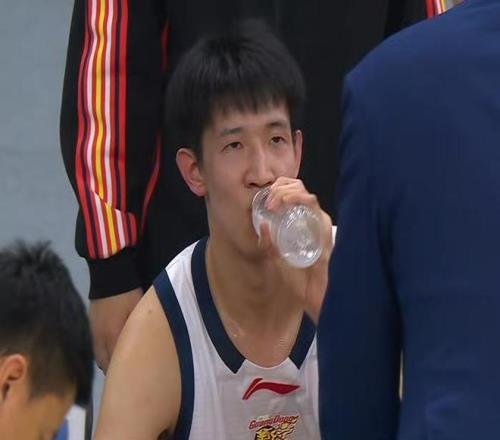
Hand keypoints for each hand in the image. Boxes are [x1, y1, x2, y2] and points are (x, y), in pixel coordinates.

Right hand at [90, 288, 142, 372]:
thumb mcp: (138, 311)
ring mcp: (94, 331)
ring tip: (123, 363)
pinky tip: (114, 349)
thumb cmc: (127, 294)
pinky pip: (97, 346)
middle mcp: (100, 338)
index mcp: (112, 336)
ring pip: (99, 356)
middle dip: (115, 371)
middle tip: (129, 373)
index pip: (115, 363)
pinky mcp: (92, 324)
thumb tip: (145, 345)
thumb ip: (138, 330)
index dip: (123, 373)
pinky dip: (105, 351)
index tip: (134, 378)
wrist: (109, 275)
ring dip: (110, 361)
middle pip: (104, 363)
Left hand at [258, 177, 333, 323]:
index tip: (264, 202)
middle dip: (279, 188)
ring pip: (306, 193)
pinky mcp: (323, 228)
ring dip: (286, 192)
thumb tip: (262, 226)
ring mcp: (319, 222)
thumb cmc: (299, 278)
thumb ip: (269, 244)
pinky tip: (286, 202)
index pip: (292, 194)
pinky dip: (298, 198)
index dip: (277, 191)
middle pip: (299, 188)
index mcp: (302, 223)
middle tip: (268, 201)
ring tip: (274, 201)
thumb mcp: (277, 258)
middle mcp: (312, 219)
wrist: (314, 296)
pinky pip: (313, 205)